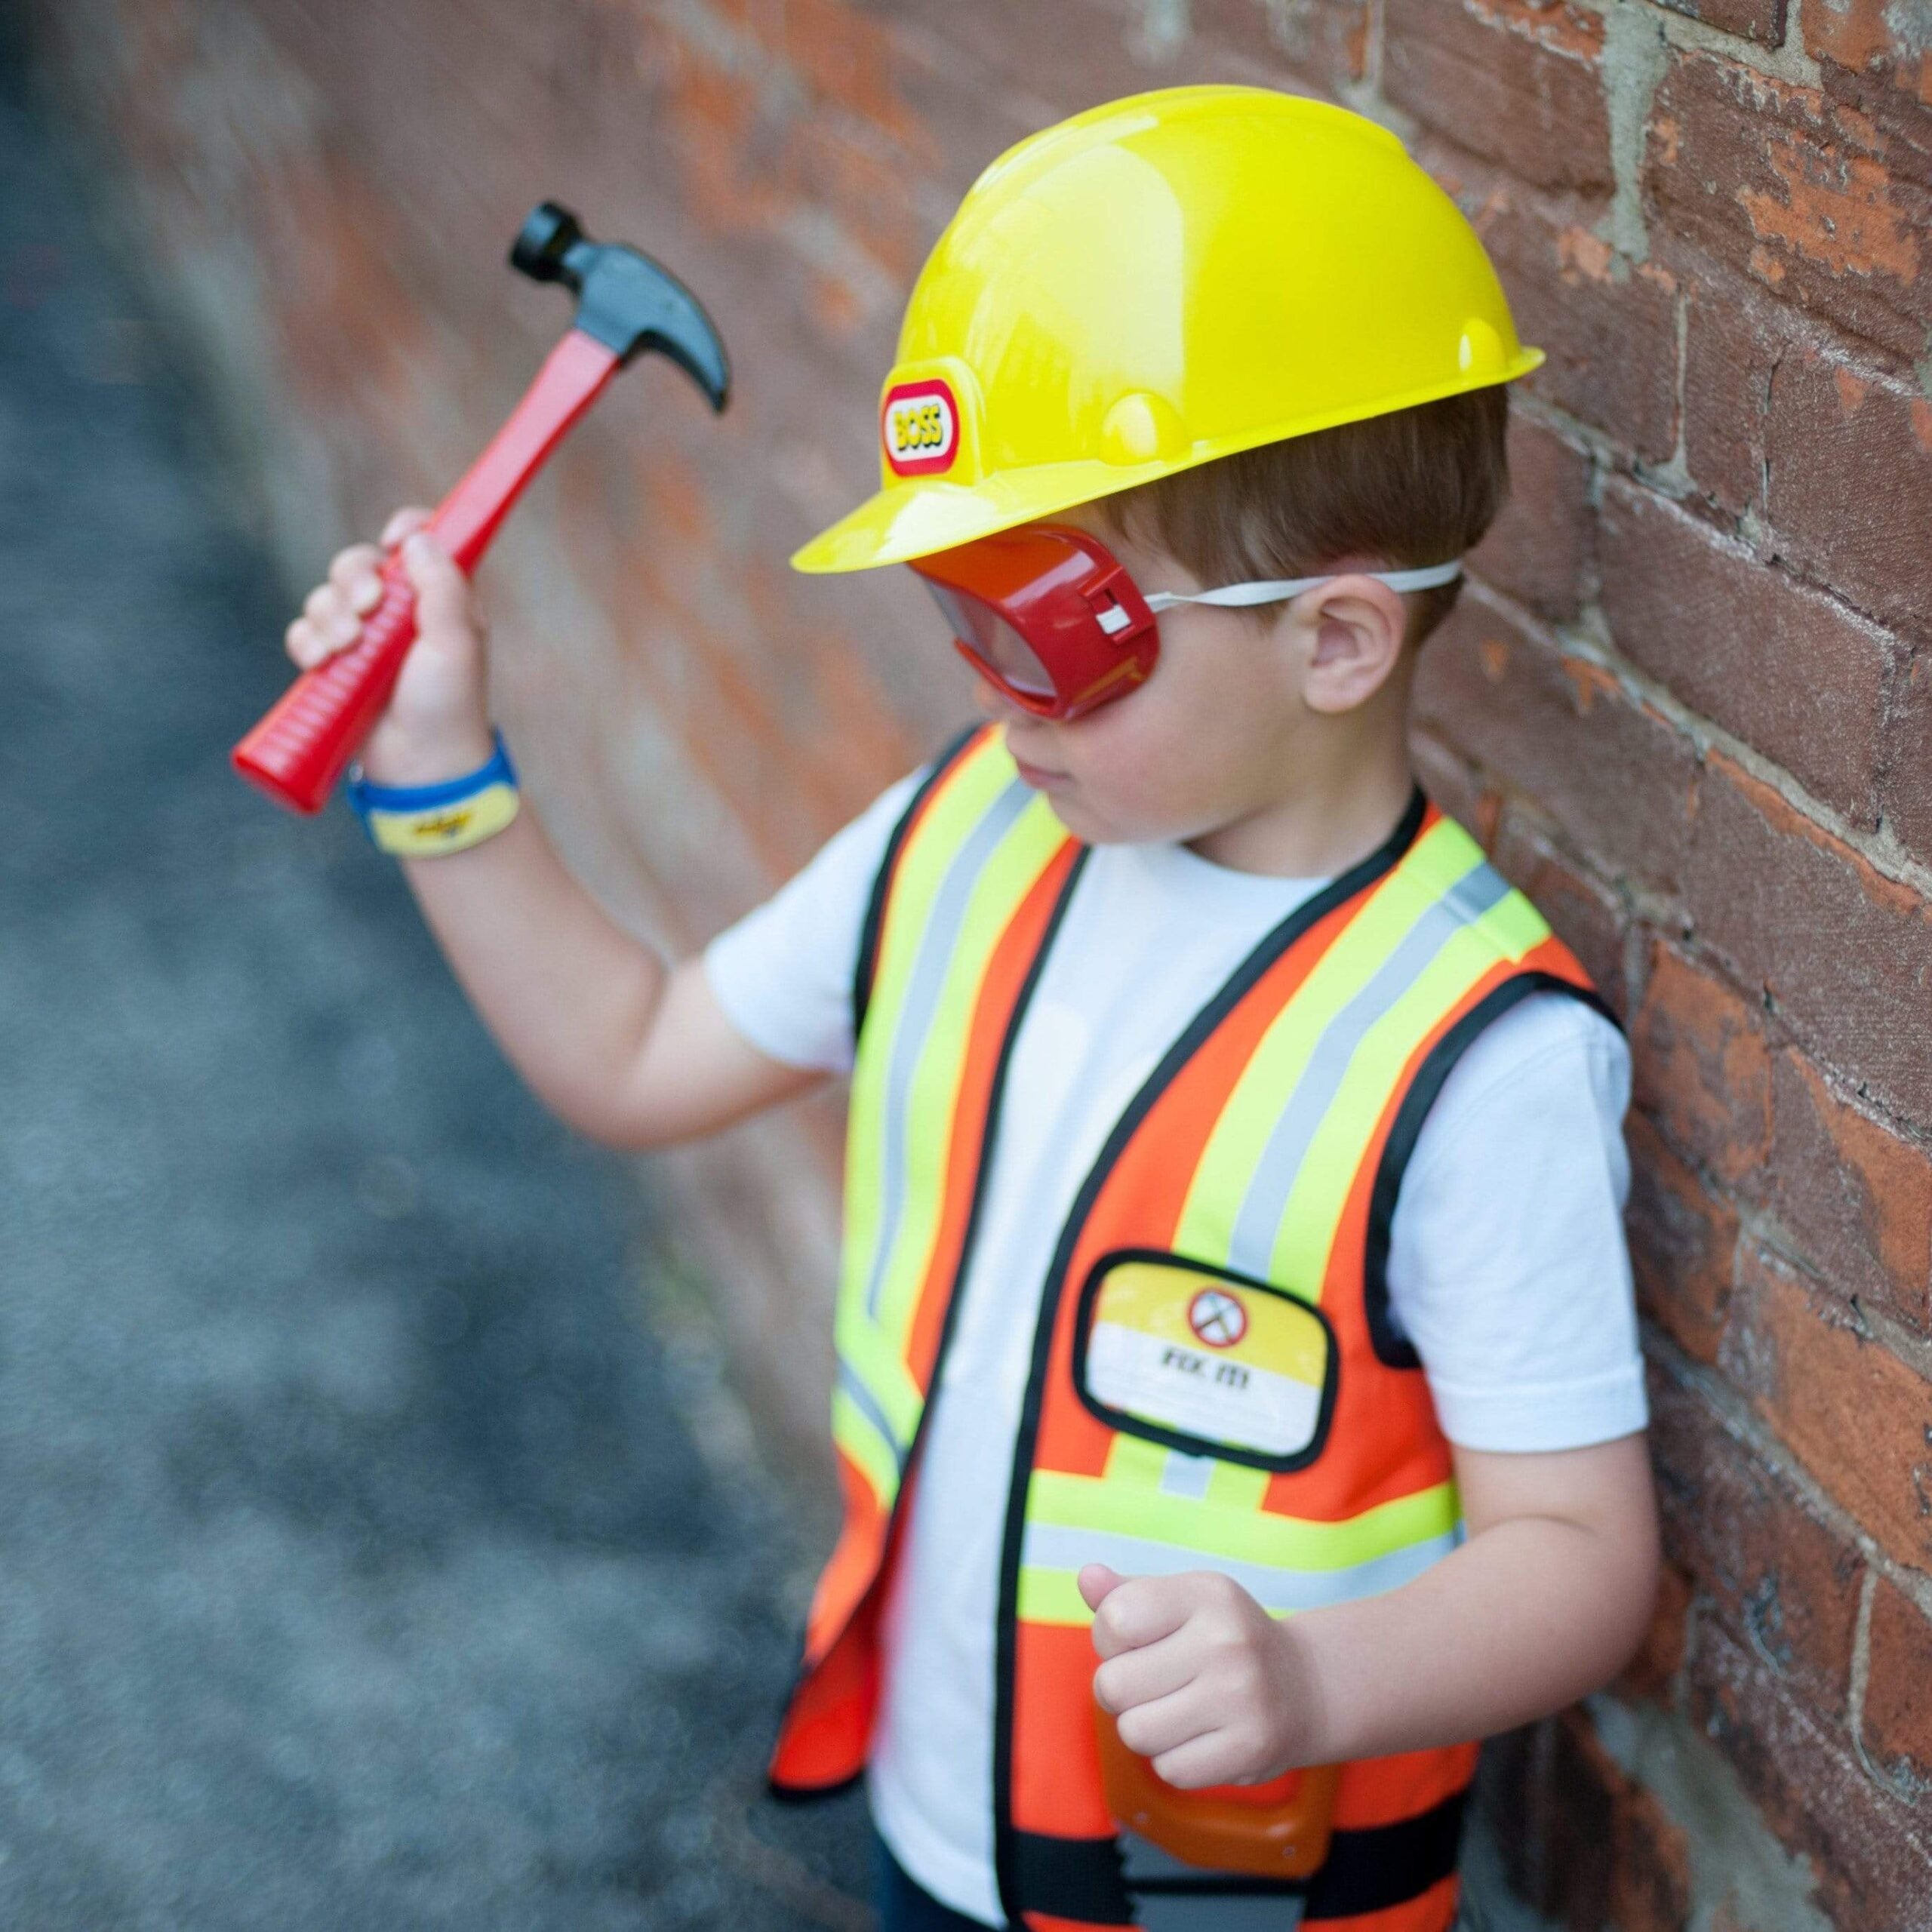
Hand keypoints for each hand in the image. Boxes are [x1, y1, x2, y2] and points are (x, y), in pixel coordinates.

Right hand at [283, 506, 494, 783]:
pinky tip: (322, 663)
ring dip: (329, 615)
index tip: (394, 540)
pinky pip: (305, 632)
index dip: (407, 530)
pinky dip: (307, 642)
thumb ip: (442, 587)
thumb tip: (418, 539)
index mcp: (442, 598)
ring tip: (347, 649)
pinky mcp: (336, 664)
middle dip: (354, 579)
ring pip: (327, 595)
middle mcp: (402, 611)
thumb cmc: (449, 705)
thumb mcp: (457, 642)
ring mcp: (366, 637)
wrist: (421, 766)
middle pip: (360, 562)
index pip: (422, 542)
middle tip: (369, 609)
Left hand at [1081, 1563, 1318, 1788]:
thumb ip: (1128, 1593)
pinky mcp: (1248, 1751)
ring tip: (1174, 1710)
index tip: (1135, 1643)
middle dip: (1119, 1690)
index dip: (1109, 1639)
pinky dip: (1173, 1759)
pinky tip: (1199, 1737)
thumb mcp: (1183, 1601)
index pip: (1115, 1620)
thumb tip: (1087, 1577)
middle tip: (1151, 1684)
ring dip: (1144, 1728)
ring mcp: (1241, 1699)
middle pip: (1114, 1685)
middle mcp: (1226, 1642)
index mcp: (1205, 1594)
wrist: (1304, 1688)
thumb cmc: (1223, 1639)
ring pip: (1135, 1733)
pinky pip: (1168, 1770)